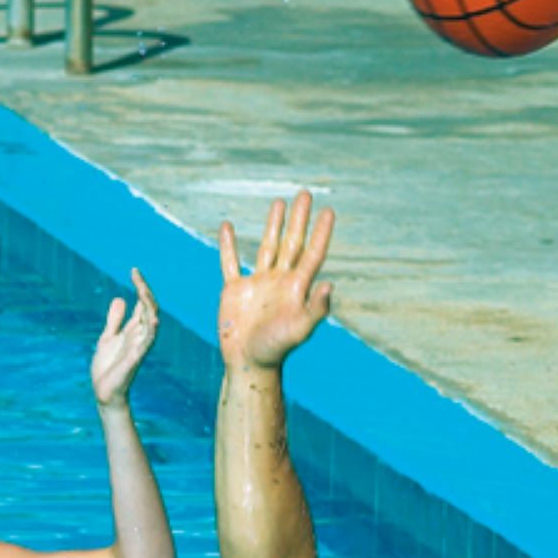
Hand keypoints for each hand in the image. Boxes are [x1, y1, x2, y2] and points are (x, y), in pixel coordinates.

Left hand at [90, 268, 158, 408]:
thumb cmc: (108, 368)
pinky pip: (147, 342)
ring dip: (148, 305)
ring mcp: (139, 347)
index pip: (142, 304)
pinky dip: (151, 329)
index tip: (133, 271)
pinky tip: (152, 317)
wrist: (104, 392)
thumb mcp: (107, 338)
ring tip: (142, 289)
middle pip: (149, 308)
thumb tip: (120, 298)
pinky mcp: (135, 359)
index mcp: (134, 330)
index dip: (140, 287)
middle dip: (144, 291)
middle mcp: (140, 336)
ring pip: (151, 321)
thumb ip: (114, 320)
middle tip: (136, 275)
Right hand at [217, 190, 334, 370]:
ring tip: (279, 203)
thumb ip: (316, 308)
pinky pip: (230, 262)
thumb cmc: (277, 349)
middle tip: (305, 194)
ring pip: (267, 247)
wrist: (249, 363)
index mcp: (297, 288)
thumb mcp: (299, 329)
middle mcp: (280, 281)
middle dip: (299, 219)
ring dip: (273, 225)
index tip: (329, 211)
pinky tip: (228, 227)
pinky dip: (228, 245)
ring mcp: (258, 283)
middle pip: (292, 242)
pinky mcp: (234, 289)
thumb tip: (329, 284)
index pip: (312, 253)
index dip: (321, 233)